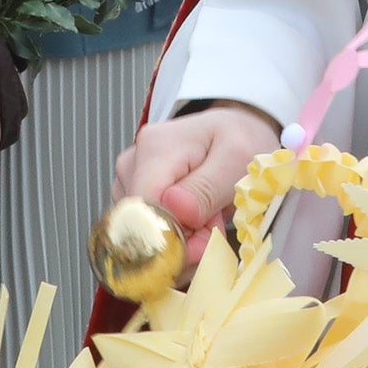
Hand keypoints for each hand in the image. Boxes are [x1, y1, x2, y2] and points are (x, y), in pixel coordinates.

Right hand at [115, 100, 280, 261]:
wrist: (236, 127)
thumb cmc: (238, 139)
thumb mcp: (236, 159)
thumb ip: (207, 188)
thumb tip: (175, 210)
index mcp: (154, 149)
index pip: (145, 210)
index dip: (173, 236)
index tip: (206, 240)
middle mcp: (132, 162)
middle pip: (142, 222)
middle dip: (181, 237)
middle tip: (215, 224)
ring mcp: (129, 177)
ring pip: (145, 228)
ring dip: (181, 235)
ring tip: (209, 214)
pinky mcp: (135, 191)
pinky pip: (148, 225)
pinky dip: (175, 230)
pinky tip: (196, 215)